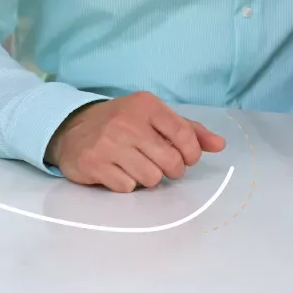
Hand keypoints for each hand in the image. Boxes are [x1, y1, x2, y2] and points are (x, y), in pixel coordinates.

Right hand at [44, 92, 225, 191]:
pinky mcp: (94, 165)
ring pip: (151, 178)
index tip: (189, 159)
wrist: (73, 128)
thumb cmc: (123, 122)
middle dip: (173, 169)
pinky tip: (121, 171)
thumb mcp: (155, 117)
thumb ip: (189, 130)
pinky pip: (127, 187)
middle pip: (170, 161)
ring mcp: (109, 144)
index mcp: (147, 106)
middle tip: (165, 165)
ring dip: (150, 178)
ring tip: (141, 166)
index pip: (184, 135)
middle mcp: (128, 123)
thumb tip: (220, 144)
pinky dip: (129, 184)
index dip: (192, 153)